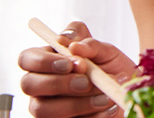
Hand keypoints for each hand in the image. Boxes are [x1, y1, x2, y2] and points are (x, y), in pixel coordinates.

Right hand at [18, 21, 135, 116]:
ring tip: (105, 97)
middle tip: (86, 82)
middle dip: (59, 83)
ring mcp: (46, 107)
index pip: (27, 58)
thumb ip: (89, 42)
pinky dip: (92, 116)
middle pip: (29, 84)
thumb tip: (73, 45)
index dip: (44, 61)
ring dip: (77, 104)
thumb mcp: (104, 50)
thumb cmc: (109, 67)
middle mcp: (40, 85)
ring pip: (44, 109)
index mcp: (46, 60)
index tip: (71, 63)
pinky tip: (108, 108)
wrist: (126, 91)